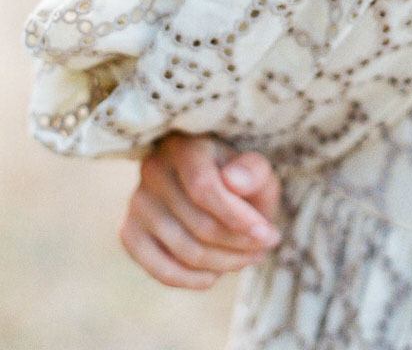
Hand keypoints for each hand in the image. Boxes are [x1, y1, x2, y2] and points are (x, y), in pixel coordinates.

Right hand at [117, 133, 282, 289]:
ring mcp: (137, 202)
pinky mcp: (129, 232)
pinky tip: (215, 274)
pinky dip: (193, 279)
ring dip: (224, 264)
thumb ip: (253, 171)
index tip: (268, 234)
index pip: (205, 189)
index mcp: (185, 145)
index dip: (238, 218)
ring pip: (185, 251)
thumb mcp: (255, 168)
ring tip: (248, 258)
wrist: (210, 184)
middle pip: (199, 225)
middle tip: (265, 247)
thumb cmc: (239, 176)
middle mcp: (153, 169)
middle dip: (239, 244)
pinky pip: (161, 270)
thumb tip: (232, 181)